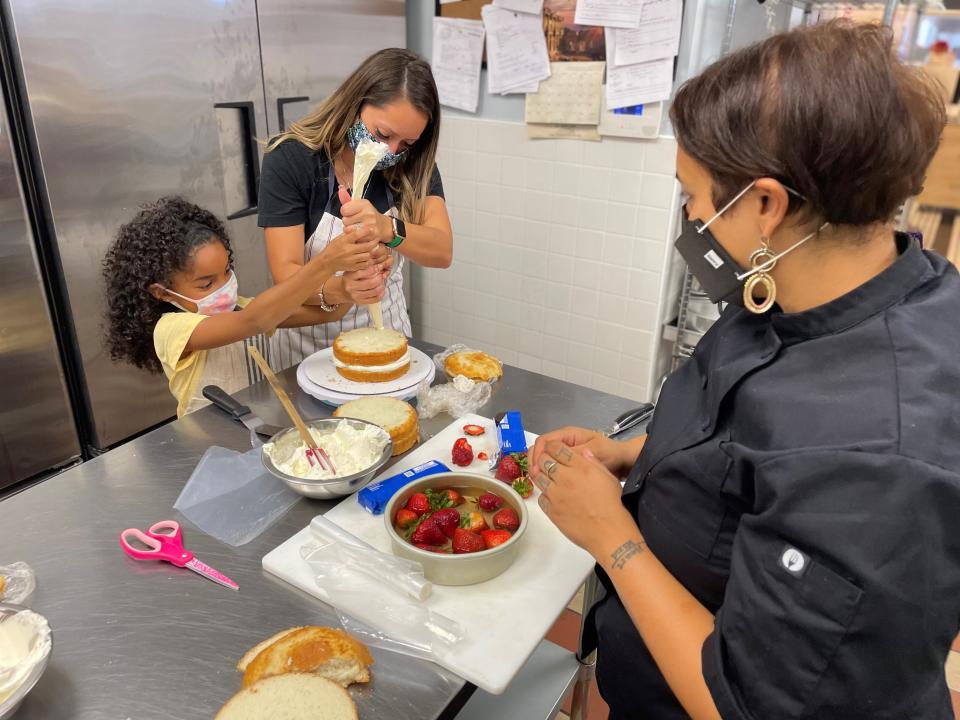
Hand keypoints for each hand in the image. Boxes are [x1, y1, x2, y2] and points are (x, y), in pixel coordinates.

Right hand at [318, 227, 377, 272]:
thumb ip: (349, 234)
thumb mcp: (339, 238)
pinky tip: (370, 257)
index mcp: (344, 241)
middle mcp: (348, 250)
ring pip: (367, 256)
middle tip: (377, 239)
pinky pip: (365, 264)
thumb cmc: (333, 248)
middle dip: (374, 242)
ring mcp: (351, 260)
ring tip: (375, 248)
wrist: (327, 262)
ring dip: (372, 251)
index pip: (356, 235)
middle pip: (366, 246)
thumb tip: (359, 228)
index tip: (372, 228)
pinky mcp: (353, 267)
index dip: (365, 231)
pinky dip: (369, 260)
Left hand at [339, 186, 391, 243]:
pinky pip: (354, 237)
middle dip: (347, 222)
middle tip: (355, 222)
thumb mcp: (360, 205)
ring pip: (348, 229)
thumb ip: (348, 200)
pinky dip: (356, 237)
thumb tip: (340, 188)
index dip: (345, 212)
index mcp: (364, 204)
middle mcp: (368, 213)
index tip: (350, 213)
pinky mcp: (371, 235)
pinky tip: (361, 234)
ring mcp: (370, 225)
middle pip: (345, 220)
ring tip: (356, 228)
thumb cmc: (370, 215)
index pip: (344, 209)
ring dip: (350, 230)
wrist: (385, 227)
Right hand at [343, 263, 386, 304]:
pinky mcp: (360, 302)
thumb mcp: (351, 271)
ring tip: (382, 282)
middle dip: (380, 278)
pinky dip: (381, 294)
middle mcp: (351, 287)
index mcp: (349, 277)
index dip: (374, 269)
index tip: (379, 267)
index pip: (364, 273)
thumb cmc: (348, 279)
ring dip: (381, 286)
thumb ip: (363, 268)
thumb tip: (379, 266)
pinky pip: (375, 299)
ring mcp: (356, 296)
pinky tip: (381, 290)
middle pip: (371, 283)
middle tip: (382, 275)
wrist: (340, 291)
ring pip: (374, 291)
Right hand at [530, 426, 629, 477]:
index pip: (544, 441)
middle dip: (534, 461)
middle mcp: (564, 442)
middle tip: (534, 477)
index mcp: (568, 435)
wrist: (623, 462)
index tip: (536, 468)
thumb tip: (554, 458)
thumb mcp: (593, 452)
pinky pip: (552, 465)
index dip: (537, 454)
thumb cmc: (610, 454)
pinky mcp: (567, 463)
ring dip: (539, 468)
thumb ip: (573, 453)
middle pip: (540, 448)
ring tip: (539, 481)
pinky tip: (548, 483)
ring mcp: (565, 452)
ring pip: (544, 458)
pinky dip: (547, 472)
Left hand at [532, 442, 635, 556]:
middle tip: (547, 462)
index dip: (552, 446)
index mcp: (581, 467)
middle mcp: (566, 478)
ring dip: (540, 475)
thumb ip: (593, 462)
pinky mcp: (552, 510)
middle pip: (543, 460)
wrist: (610, 532)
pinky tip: (552, 497)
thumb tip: (583, 453)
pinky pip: (541, 498)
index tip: (552, 449)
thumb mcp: (608, 477)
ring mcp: (556, 495)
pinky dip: (544, 495)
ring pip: (538, 477)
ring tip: (547, 478)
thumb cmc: (613, 505)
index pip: (556, 448)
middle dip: (543, 458)